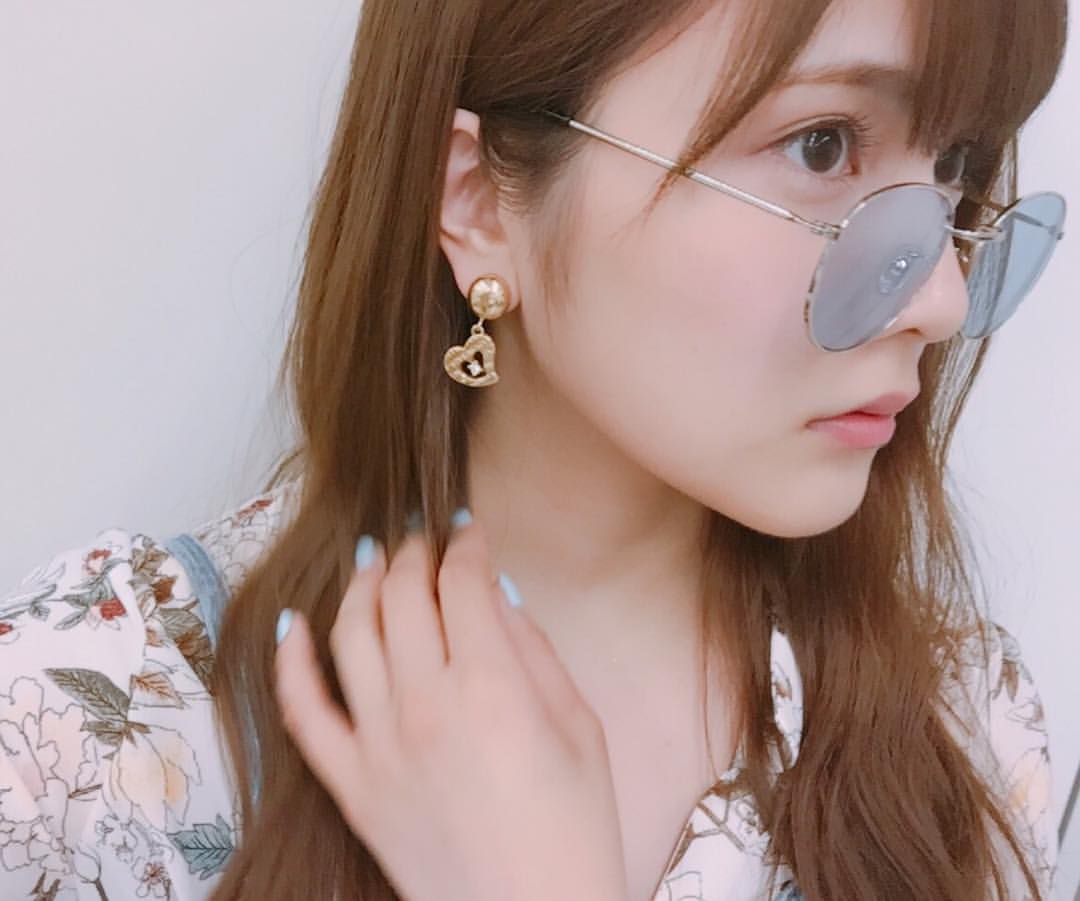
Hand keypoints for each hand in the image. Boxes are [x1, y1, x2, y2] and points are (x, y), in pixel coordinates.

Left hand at [273, 515, 629, 900]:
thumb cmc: (575, 830)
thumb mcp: (580, 728)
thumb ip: (534, 650)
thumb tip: (494, 590)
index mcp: (493, 688)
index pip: (463, 584)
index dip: (466, 544)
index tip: (469, 530)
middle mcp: (426, 706)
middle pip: (405, 596)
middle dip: (415, 553)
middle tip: (425, 540)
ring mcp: (378, 746)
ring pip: (351, 635)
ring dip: (363, 584)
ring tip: (376, 561)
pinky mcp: (351, 785)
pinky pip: (303, 713)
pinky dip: (290, 662)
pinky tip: (293, 623)